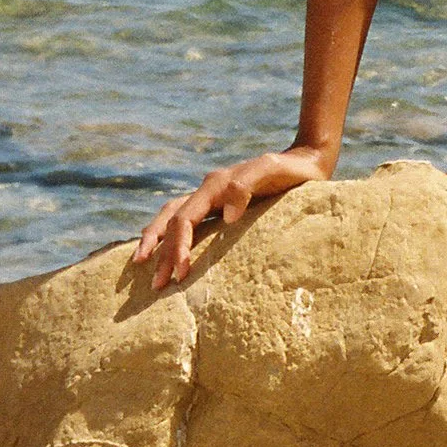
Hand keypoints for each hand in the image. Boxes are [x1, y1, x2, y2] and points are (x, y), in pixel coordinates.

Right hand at [133, 145, 327, 293]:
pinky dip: (169, 234)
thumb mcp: (272, 171)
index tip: (180, 274)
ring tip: (141, 265)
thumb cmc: (292, 171)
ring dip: (156, 242)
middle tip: (155, 285)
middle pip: (171, 221)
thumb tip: (225, 216)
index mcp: (214, 185)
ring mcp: (211, 197)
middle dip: (160, 252)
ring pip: (171, 217)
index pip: (185, 220)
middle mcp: (206, 189)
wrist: (305, 161)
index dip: (178, 246)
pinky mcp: (218, 205)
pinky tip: (162, 248)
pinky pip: (185, 220)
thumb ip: (246, 186)